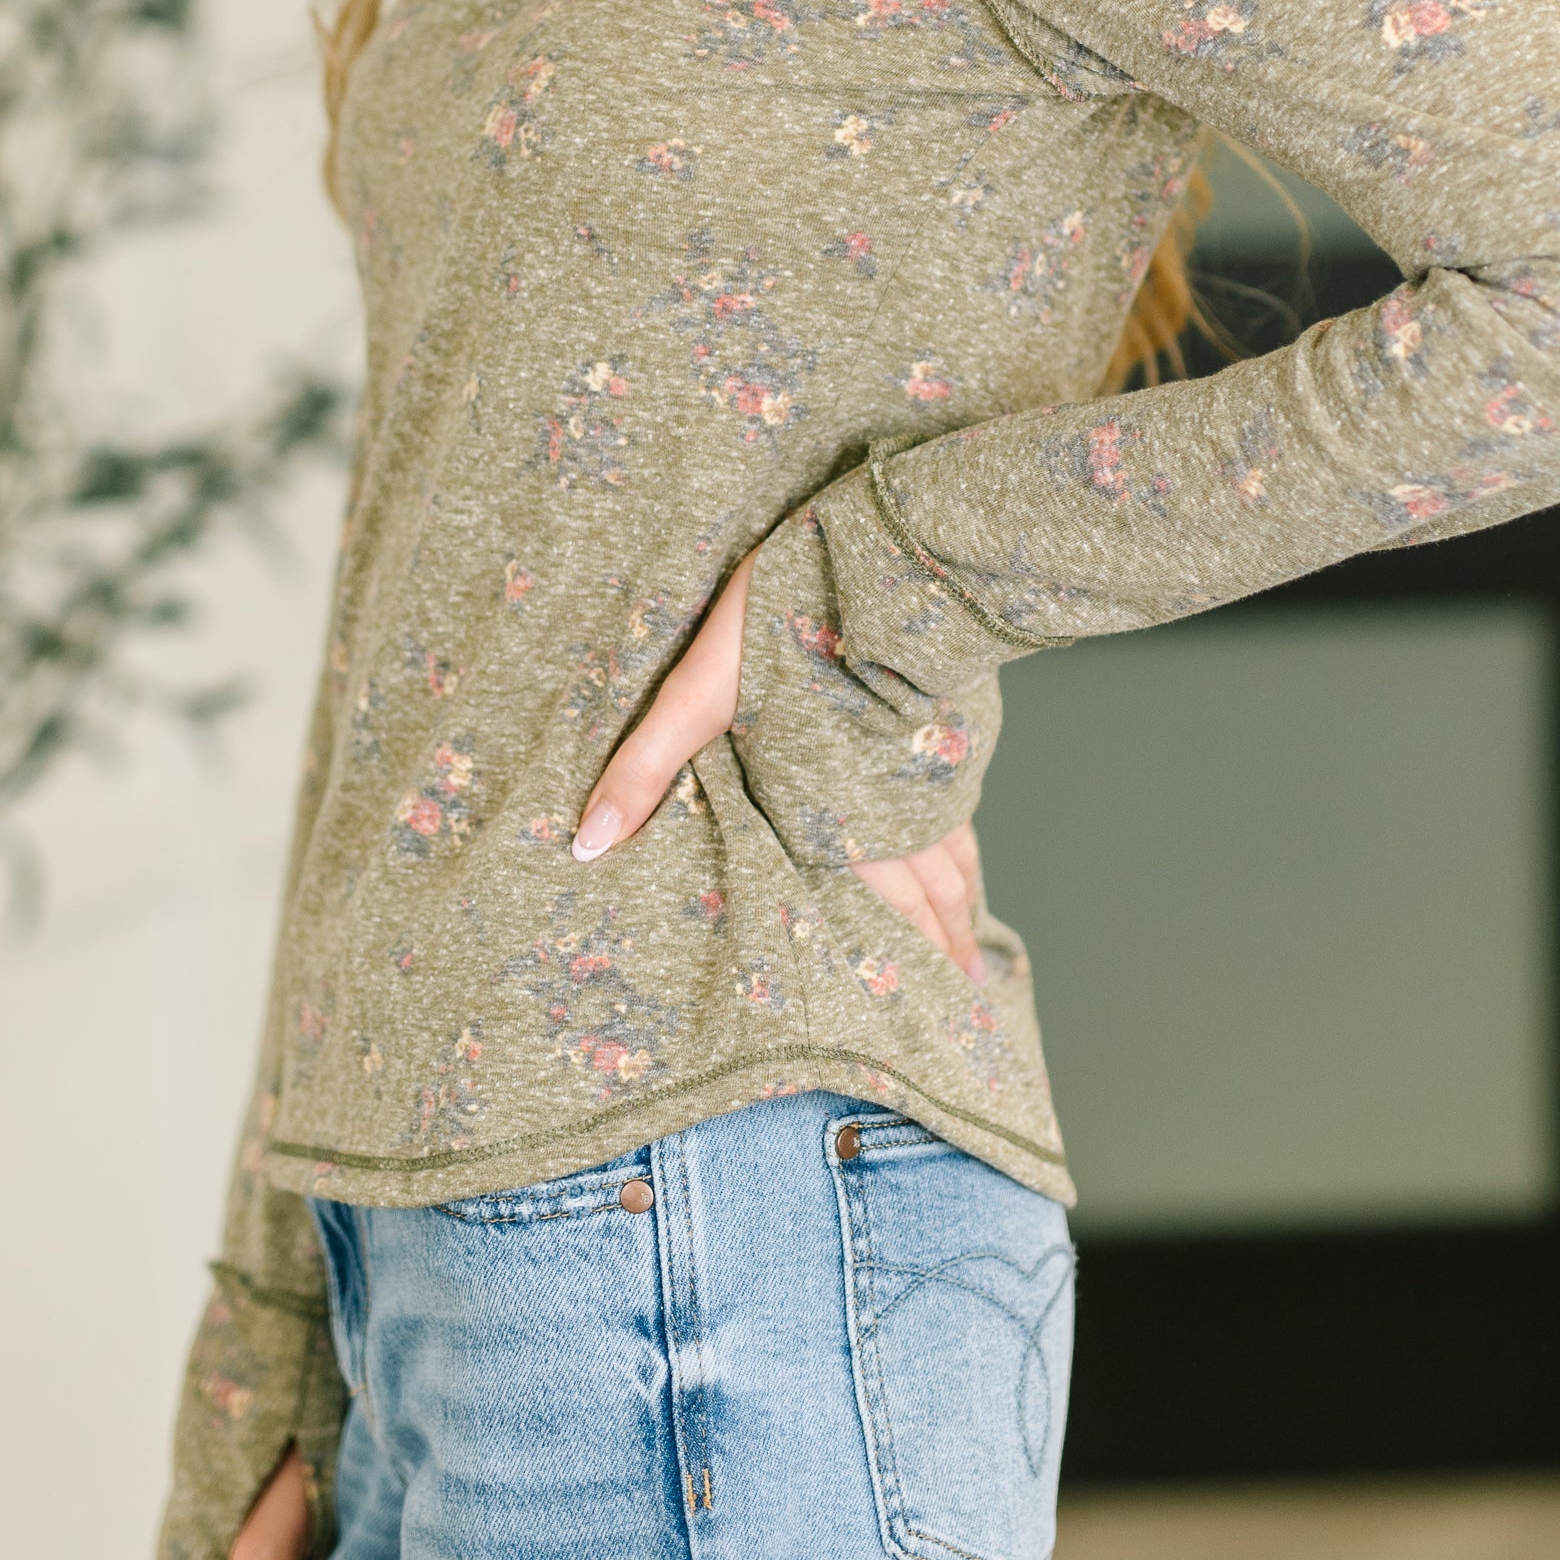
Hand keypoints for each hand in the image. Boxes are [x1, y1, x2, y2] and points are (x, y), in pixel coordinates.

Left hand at [571, 553, 985, 979]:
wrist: (877, 551)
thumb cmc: (782, 621)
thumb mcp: (697, 693)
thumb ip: (643, 770)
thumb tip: (586, 846)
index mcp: (836, 811)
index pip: (877, 906)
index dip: (902, 958)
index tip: (934, 1009)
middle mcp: (893, 801)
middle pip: (931, 890)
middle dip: (945, 946)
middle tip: (965, 994)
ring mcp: (926, 762)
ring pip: (955, 849)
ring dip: (963, 901)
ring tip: (973, 950)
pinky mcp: (942, 720)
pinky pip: (960, 800)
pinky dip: (967, 840)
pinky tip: (965, 846)